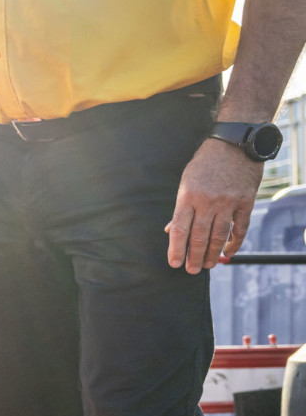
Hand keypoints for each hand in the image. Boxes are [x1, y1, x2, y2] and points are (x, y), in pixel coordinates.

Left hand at [165, 137, 261, 272]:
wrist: (234, 145)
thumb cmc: (205, 165)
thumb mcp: (186, 182)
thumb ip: (181, 208)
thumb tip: (170, 231)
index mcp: (187, 197)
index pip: (178, 229)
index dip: (176, 249)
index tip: (174, 263)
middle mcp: (207, 201)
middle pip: (199, 236)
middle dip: (194, 257)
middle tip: (192, 270)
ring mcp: (228, 202)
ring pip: (219, 235)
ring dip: (213, 254)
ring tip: (209, 265)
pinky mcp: (246, 201)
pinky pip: (240, 228)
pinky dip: (234, 243)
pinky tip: (228, 252)